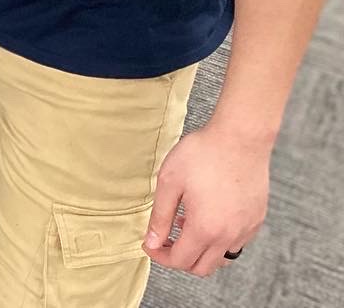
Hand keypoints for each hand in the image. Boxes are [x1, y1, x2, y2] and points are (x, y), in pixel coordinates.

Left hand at [143, 124, 269, 275]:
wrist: (240, 138)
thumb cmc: (203, 154)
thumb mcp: (170, 181)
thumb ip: (160, 216)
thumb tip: (152, 242)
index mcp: (205, 229)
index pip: (180, 260)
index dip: (160, 256)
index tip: (149, 244)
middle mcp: (229, 236)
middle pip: (202, 267)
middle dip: (179, 258)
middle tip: (164, 239)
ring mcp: (246, 230)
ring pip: (221, 258)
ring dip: (200, 250)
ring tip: (185, 223)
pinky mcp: (256, 220)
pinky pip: (236, 244)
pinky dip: (219, 240)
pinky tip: (208, 216)